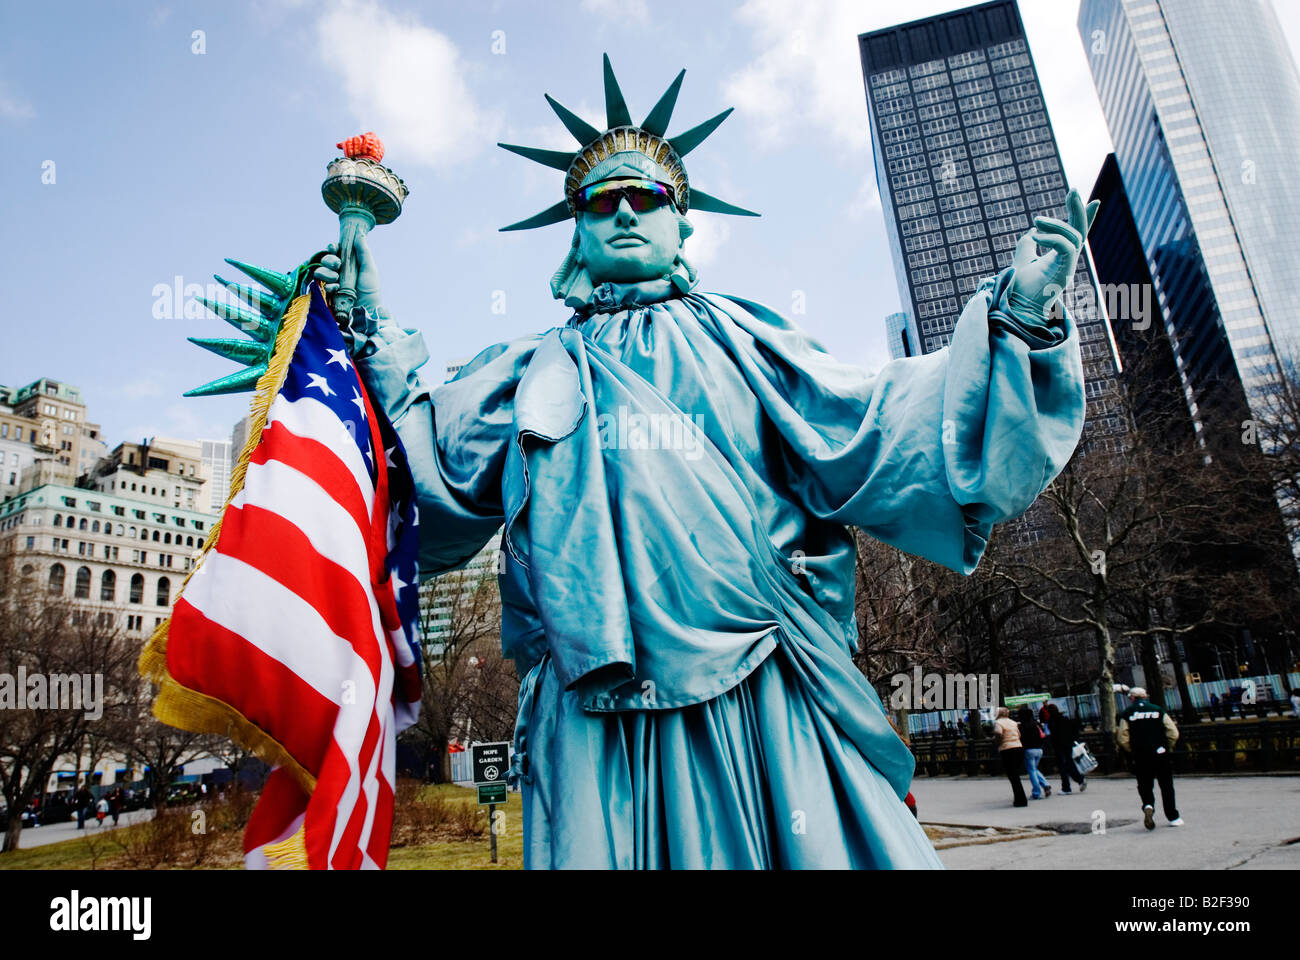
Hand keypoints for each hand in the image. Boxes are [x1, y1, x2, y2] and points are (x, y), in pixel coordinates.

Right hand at [311, 231, 386, 340]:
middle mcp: (338, 273)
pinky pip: (319, 285)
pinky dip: (328, 286)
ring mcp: (331, 283)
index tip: (334, 247)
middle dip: (329, 260)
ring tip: (336, 280)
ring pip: (319, 271)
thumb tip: (359, 234)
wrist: (366, 311)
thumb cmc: (370, 291)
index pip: (335, 252)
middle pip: (325, 260)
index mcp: (348, 265)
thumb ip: (363, 252)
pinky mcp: (325, 294)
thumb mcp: (369, 269)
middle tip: (337, 265)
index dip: (332, 248)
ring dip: (327, 273)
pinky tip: (336, 290)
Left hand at [1006, 188, 1098, 320]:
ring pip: (1074, 237)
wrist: (1017, 309)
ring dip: (1056, 224)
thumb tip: (1031, 231)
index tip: (1094, 200)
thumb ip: (1028, 245)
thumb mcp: (1022, 260)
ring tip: (1036, 221)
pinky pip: (1066, 248)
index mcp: (1060, 256)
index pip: (1076, 233)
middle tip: (1074, 190)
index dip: (1085, 217)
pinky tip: (1035, 235)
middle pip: (1079, 231)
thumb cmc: (1020, 289)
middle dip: (1078, 209)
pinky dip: (1052, 238)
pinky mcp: (1064, 273)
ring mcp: (1068, 267)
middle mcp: (1067, 260)